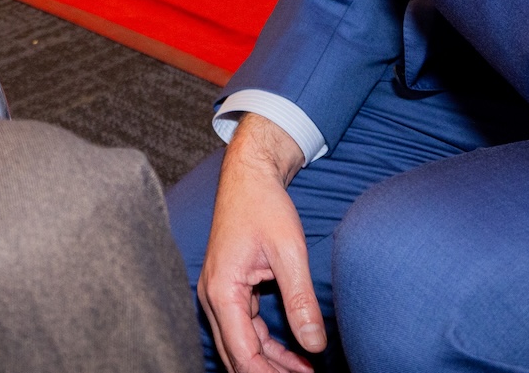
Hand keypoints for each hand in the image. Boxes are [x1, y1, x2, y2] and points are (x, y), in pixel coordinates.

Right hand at [201, 114, 321, 372]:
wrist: (249, 176)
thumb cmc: (264, 206)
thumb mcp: (289, 252)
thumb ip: (300, 300)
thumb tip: (315, 344)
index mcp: (222, 291)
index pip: (242, 353)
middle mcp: (213, 297)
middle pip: (237, 355)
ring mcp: (219, 294)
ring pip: (241, 345)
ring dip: (271, 363)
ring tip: (306, 372)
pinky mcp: (230, 290)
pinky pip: (246, 328)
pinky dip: (268, 345)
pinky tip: (296, 354)